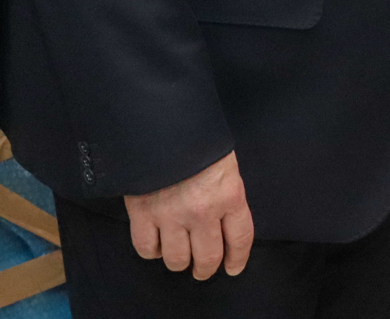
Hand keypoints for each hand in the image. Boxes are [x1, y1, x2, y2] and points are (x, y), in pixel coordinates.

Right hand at [123, 151, 253, 279]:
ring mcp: (171, 216)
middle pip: (209, 257)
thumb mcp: (225, 163)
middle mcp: (202, 211)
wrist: (161, 125)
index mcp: (230, 195)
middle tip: (203, 270)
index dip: (237, 258)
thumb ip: (226, 192)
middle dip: (206, 269)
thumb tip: (225, 218)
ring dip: (180, 262)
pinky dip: (152, 252)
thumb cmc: (199, 139)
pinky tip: (157, 244)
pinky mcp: (142, 215)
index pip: (240, 238)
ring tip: (180, 258)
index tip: (233, 268)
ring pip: (177, 260)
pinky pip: (147, 249)